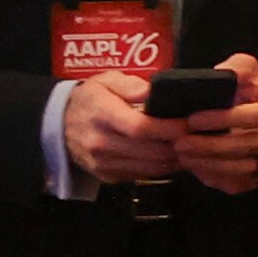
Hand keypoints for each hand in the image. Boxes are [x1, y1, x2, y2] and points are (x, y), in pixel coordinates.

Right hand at [63, 73, 185, 186]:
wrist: (60, 124)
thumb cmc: (91, 100)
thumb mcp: (105, 81)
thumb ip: (129, 84)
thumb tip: (150, 91)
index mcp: (101, 114)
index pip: (139, 127)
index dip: (168, 128)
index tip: (188, 124)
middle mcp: (100, 142)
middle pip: (150, 150)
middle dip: (179, 145)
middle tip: (197, 135)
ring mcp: (102, 162)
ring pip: (150, 167)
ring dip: (175, 159)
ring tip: (189, 146)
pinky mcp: (107, 176)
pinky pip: (142, 175)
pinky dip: (162, 168)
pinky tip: (172, 156)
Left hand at [172, 53, 257, 193]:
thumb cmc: (253, 89)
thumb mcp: (247, 69)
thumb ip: (238, 67)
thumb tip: (226, 73)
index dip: (225, 118)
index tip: (194, 119)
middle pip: (250, 145)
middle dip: (211, 145)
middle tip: (180, 142)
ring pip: (245, 167)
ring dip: (210, 163)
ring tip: (182, 154)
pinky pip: (242, 183)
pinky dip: (216, 177)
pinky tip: (195, 166)